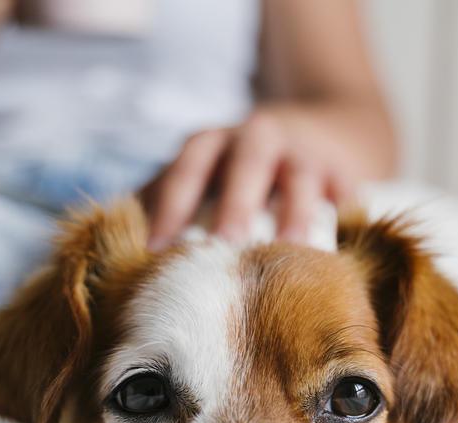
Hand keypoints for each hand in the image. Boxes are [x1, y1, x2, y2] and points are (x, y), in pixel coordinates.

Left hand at [142, 105, 359, 250]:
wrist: (320, 133)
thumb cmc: (238, 172)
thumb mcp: (200, 175)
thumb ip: (164, 203)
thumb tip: (111, 254)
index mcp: (213, 143)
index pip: (186, 169)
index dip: (171, 206)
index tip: (156, 250)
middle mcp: (259, 138)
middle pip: (246, 165)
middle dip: (235, 205)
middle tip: (226, 247)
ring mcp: (305, 152)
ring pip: (300, 179)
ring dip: (295, 214)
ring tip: (292, 252)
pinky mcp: (345, 170)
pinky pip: (346, 193)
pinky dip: (344, 216)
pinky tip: (340, 251)